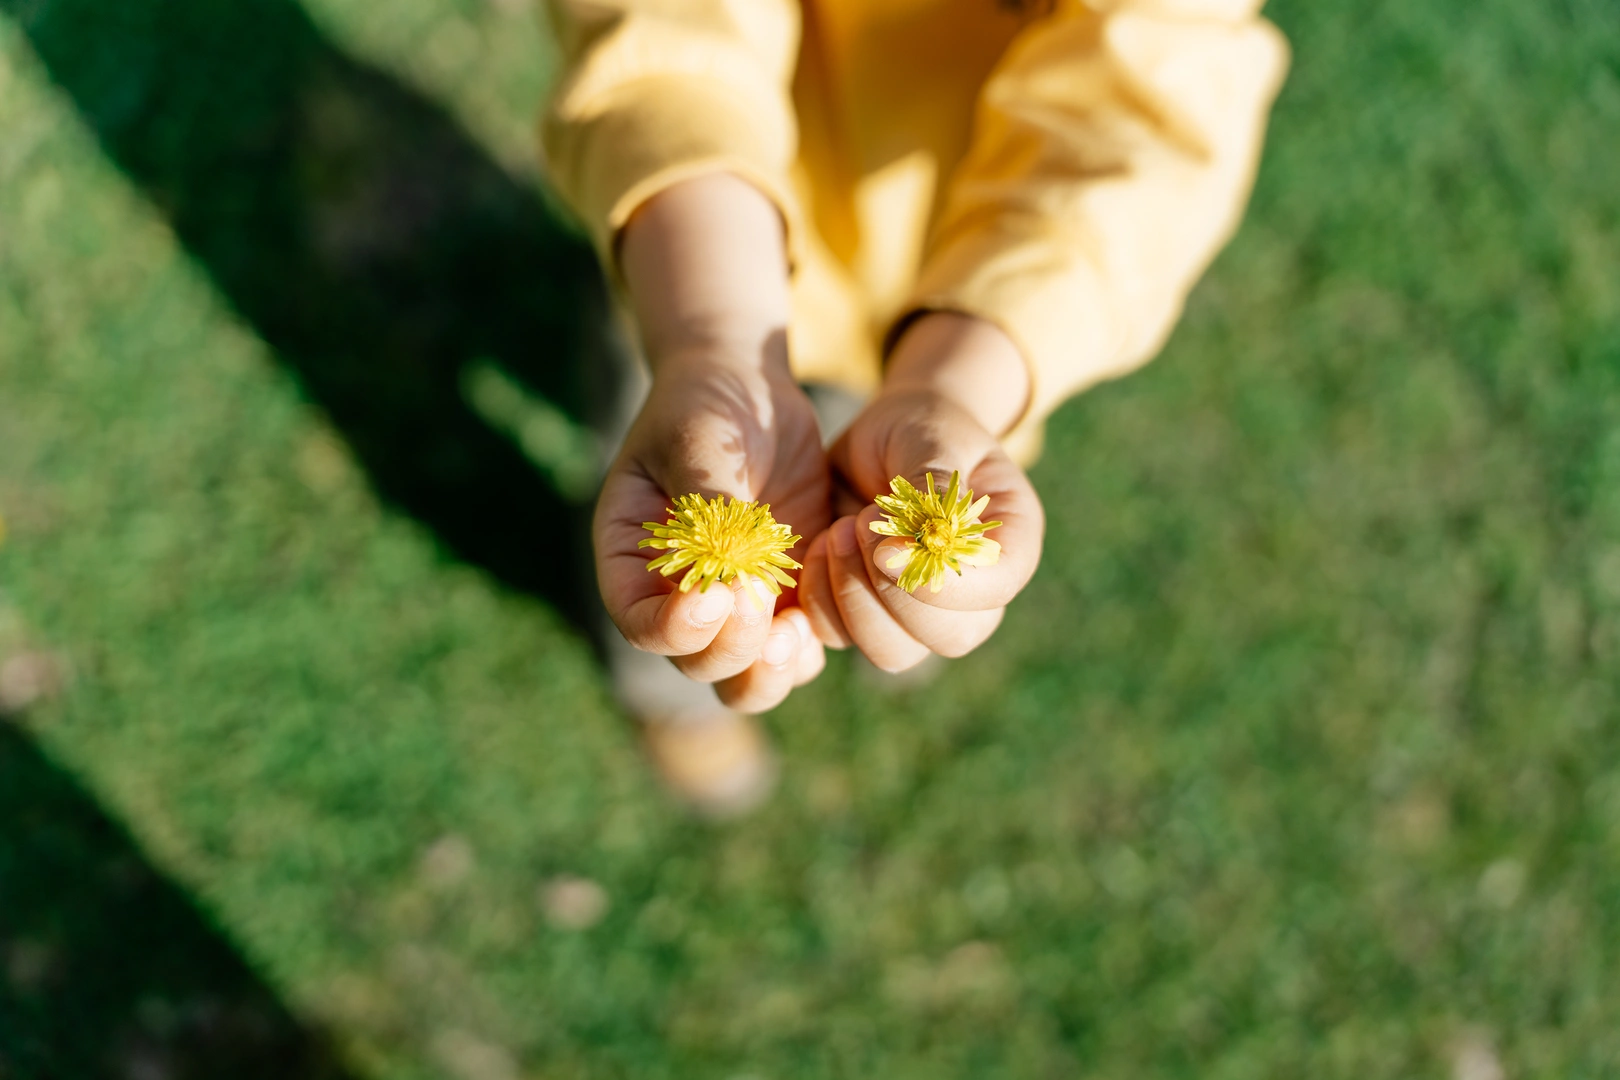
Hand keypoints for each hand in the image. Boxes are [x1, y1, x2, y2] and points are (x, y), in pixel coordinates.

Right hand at [594, 351, 829, 710]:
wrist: (751, 391)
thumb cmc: (706, 407)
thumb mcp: (696, 442)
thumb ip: (710, 507)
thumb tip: (730, 572)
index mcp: (633, 561)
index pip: (639, 622)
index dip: (672, 628)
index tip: (716, 595)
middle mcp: (677, 596)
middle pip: (694, 662)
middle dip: (729, 650)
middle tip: (761, 610)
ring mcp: (735, 604)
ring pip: (743, 676)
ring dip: (769, 671)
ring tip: (795, 633)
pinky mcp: (785, 597)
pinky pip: (792, 653)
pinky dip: (807, 651)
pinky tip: (826, 614)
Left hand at [798, 314, 1044, 670]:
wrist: (884, 437)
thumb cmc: (924, 429)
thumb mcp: (935, 439)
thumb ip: (934, 484)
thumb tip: (922, 543)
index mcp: (1008, 546)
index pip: (995, 589)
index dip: (943, 580)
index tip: (886, 543)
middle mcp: (972, 593)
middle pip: (949, 638)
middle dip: (892, 593)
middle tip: (855, 526)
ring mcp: (919, 613)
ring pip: (893, 651)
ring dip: (852, 598)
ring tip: (837, 531)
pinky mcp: (866, 613)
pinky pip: (840, 636)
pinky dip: (820, 599)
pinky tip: (820, 544)